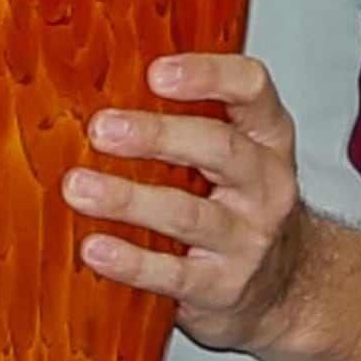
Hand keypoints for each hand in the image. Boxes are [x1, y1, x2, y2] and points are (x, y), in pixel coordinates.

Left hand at [61, 52, 312, 352]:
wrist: (282, 287)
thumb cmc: (237, 202)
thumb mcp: (231, 151)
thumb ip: (185, 115)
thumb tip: (90, 79)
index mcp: (266, 136)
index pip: (251, 88)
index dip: (207, 75)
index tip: (156, 73)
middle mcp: (266, 184)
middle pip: (218, 148)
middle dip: (157, 135)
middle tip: (102, 129)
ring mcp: (248, 238)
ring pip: (188, 214)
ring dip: (128, 199)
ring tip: (78, 187)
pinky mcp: (223, 286)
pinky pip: (175, 274)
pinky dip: (131, 262)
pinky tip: (95, 248)